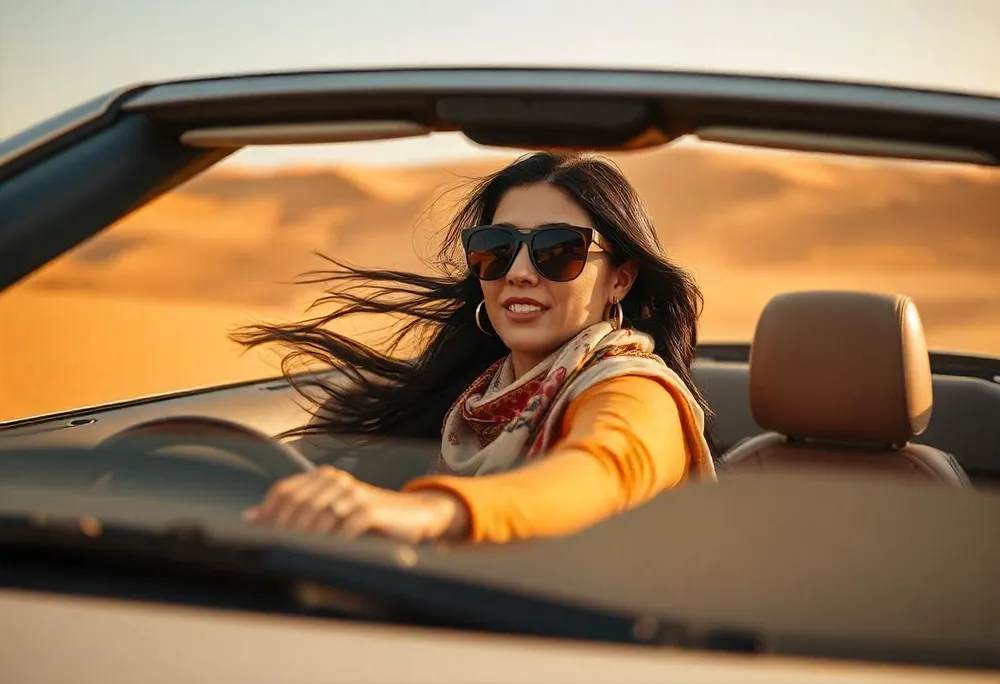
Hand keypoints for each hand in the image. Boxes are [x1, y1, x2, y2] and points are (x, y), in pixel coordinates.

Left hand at [243, 465, 468, 543]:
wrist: (411, 517)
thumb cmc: (366, 519)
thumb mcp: (329, 513)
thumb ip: (293, 513)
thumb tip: (251, 517)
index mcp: (322, 477)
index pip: (284, 492)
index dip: (269, 514)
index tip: (260, 537)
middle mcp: (335, 480)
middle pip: (298, 504)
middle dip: (284, 531)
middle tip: (278, 552)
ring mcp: (352, 493)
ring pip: (317, 517)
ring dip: (306, 540)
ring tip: (300, 557)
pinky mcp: (369, 509)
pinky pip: (343, 527)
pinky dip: (333, 543)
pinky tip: (328, 554)